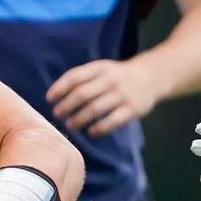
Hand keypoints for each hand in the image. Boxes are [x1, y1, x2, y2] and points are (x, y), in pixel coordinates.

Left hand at [46, 58, 161, 135]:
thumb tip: (53, 96)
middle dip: (66, 106)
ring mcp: (123, 94)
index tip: (49, 100)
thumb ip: (81, 78)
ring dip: (78, 119)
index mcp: (100, 68)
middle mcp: (111, 80)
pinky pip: (112, 121)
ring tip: (70, 125)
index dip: (59, 89)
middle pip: (81, 94)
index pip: (74, 77)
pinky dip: (99, 129)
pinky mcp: (133, 109)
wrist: (151, 77)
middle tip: (57, 115)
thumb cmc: (116, 76)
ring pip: (94, 109)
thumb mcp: (100, 69)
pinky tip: (90, 133)